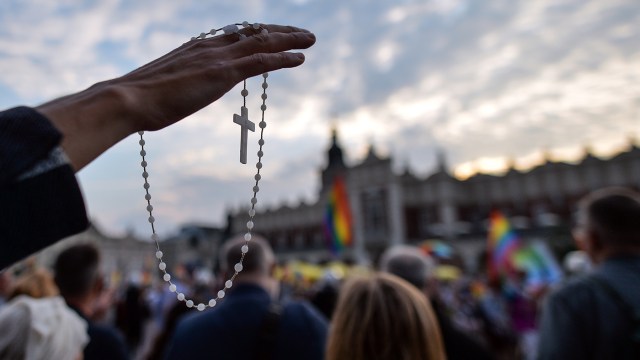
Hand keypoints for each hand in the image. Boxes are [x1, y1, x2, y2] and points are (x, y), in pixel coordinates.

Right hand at [37, 24, 315, 169]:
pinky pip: (261, 61)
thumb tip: (180, 93)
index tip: (273, 35)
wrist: (128, 100)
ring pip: (262, 42)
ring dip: (289, 40)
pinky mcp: (222, 73)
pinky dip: (283, 58)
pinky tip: (300, 58)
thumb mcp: (164, 87)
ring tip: (310, 40)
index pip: (234, 35)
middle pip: (253, 33)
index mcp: (196, 47)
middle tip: (301, 34)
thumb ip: (179, 84)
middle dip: (280, 32)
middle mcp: (210, 46)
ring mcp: (217, 58)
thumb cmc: (140, 99)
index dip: (257, 34)